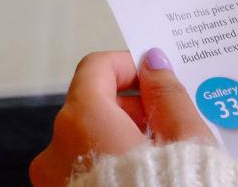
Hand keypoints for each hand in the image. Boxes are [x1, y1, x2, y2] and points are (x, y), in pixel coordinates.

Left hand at [30, 49, 213, 186]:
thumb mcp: (186, 139)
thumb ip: (167, 94)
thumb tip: (153, 63)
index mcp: (84, 121)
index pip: (96, 69)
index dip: (128, 67)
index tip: (154, 79)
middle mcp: (55, 149)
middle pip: (89, 106)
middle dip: (128, 109)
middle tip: (168, 126)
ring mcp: (51, 183)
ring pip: (84, 143)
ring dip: (116, 141)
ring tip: (158, 160)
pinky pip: (78, 173)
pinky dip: (104, 168)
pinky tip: (139, 181)